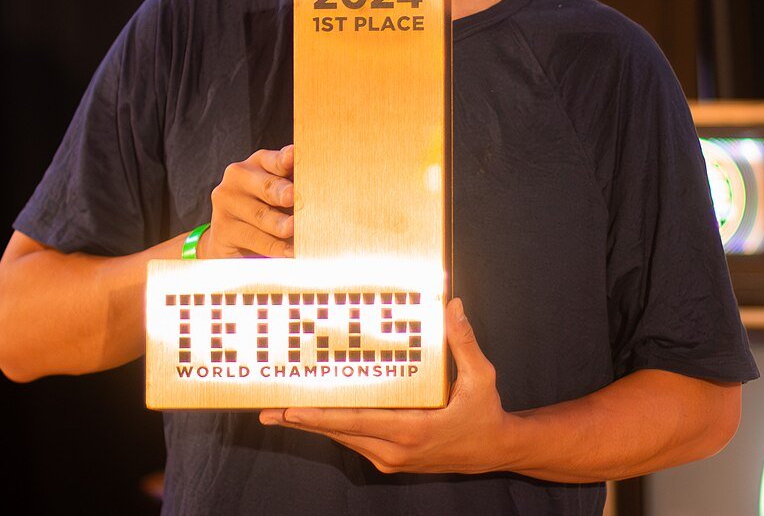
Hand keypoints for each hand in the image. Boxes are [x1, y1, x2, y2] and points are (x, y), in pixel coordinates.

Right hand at [201, 145, 294, 257]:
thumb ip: (295, 187)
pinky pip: (254, 238)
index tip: (293, 156)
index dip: (285, 159)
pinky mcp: (223, 228)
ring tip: (297, 230)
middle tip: (295, 198)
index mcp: (258, 163)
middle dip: (283, 192)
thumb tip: (320, 193)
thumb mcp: (280, 194)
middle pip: (266, 185)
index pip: (274, 160)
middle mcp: (238, 177)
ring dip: (282, 225)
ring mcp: (227, 201)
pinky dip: (275, 246)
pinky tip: (290, 251)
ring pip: (261, 215)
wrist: (231, 238)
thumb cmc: (266, 209)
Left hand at [259, 298, 512, 473]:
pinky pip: (354, 441)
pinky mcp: (391, 459)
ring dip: (314, 425)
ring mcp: (391, 458)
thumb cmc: (485, 412)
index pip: (355, 421)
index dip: (320, 415)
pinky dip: (333, 428)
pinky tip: (314, 416)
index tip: (290, 408)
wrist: (494, 451)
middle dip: (302, 420)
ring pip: (343, 439)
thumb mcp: (482, 376)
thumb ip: (464, 342)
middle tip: (268, 409)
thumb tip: (453, 305)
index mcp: (412, 430)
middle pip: (339, 433)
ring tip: (281, 410)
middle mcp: (395, 449)